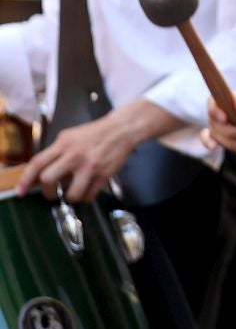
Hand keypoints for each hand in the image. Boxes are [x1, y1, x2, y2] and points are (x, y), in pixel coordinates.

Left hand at [19, 112, 140, 202]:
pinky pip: (89, 195)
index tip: (21, 191)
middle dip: (47, 191)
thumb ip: (56, 151)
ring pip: (71, 194)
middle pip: (49, 179)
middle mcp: (74, 155)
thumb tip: (42, 171)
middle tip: (51, 193)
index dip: (26, 179)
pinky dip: (86, 197)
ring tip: (72, 194)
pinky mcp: (104, 175)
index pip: (38, 163)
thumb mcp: (69, 136)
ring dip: (69, 198)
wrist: (121, 130)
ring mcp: (90, 166)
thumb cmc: (94, 133)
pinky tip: (87, 191)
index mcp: (63, 144)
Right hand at [202, 92, 235, 168]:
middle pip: (214, 119)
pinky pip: (210, 139)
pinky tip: (213, 148)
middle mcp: (228, 112)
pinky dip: (209, 143)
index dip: (215, 109)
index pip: (216, 100)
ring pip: (214, 132)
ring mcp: (225, 125)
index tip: (224, 118)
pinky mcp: (225, 138)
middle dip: (228, 131)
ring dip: (229, 141)